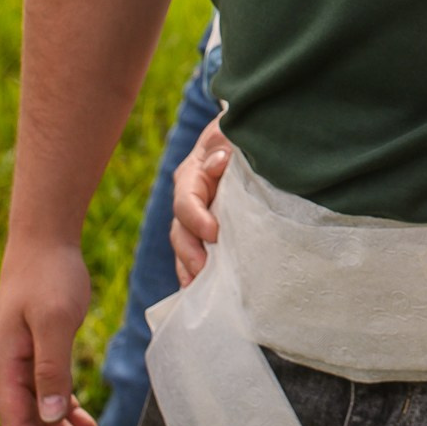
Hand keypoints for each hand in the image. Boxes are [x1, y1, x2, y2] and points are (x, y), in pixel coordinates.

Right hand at [0, 240, 106, 425]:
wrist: (45, 238)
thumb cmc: (49, 275)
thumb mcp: (55, 321)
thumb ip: (52, 369)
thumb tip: (50, 417)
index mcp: (4, 366)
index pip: (19, 425)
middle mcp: (7, 369)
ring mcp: (22, 361)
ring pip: (43, 413)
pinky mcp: (39, 351)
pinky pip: (51, 393)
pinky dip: (69, 413)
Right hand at [172, 117, 231, 285]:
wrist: (246, 136)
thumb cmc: (240, 133)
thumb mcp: (231, 131)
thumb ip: (224, 144)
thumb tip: (219, 162)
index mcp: (193, 174)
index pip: (186, 201)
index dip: (196, 219)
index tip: (214, 234)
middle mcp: (189, 199)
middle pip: (180, 231)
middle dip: (190, 254)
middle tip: (204, 272)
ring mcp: (197, 218)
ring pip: (185, 247)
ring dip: (190, 269)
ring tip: (198, 291)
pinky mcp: (208, 231)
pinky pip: (197, 254)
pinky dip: (197, 274)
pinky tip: (202, 294)